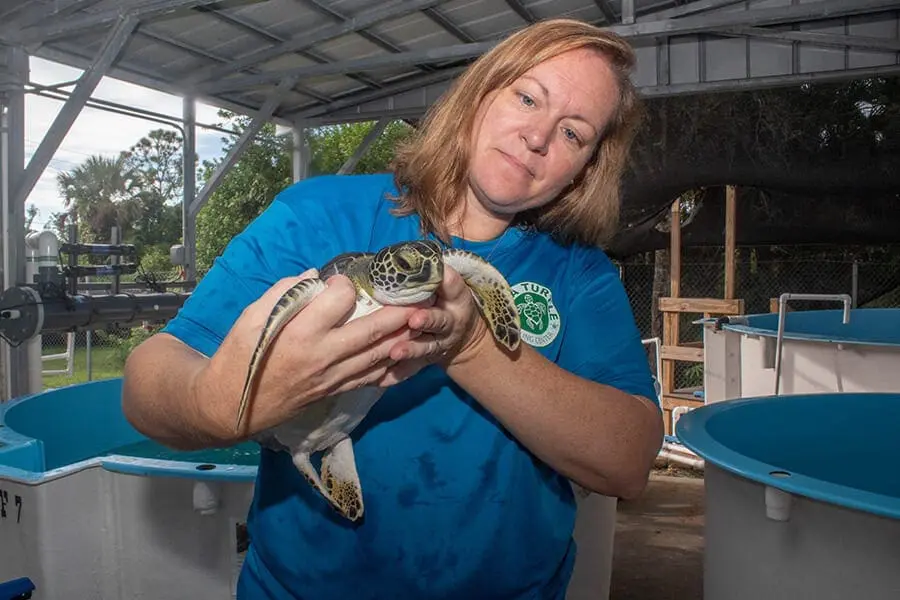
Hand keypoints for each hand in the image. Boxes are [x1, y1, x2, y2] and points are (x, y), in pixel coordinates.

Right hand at [200, 268, 421, 436]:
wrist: (231, 406)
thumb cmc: (239, 356)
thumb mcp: (251, 317)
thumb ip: (283, 293)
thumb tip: (314, 277)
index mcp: (301, 332)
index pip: (340, 300)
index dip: (345, 285)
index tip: (343, 280)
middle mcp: (324, 355)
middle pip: (372, 329)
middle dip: (401, 311)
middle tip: (422, 295)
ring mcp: (333, 377)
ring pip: (378, 355)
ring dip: (404, 338)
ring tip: (424, 320)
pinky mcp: (335, 391)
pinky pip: (371, 378)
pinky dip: (392, 366)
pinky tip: (407, 355)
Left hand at [386, 265, 489, 378]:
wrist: (460, 335)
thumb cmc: (443, 300)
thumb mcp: (445, 284)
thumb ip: (429, 273)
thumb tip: (401, 256)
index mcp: (456, 297)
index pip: (454, 286)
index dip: (446, 282)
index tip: (437, 275)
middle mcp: (450, 322)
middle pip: (440, 321)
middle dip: (428, 320)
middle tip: (414, 320)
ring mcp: (439, 343)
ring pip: (426, 347)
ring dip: (412, 349)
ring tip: (395, 351)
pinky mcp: (427, 361)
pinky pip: (413, 370)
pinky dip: (398, 374)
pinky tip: (382, 379)